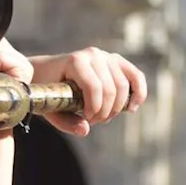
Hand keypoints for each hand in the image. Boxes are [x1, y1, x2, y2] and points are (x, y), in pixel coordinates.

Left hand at [30, 47, 147, 136]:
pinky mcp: (116, 61)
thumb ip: (65, 121)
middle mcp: (93, 54)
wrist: (47, 71)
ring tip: (104, 118)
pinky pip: (135, 76)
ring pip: (123, 86)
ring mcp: (106, 56)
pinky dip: (139, 92)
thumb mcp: (49, 107)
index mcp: (75, 61)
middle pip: (110, 89)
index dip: (95, 108)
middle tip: (93, 122)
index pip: (94, 87)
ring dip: (117, 108)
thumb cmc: (48, 90)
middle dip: (105, 111)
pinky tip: (132, 108)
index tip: (87, 120)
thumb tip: (86, 130)